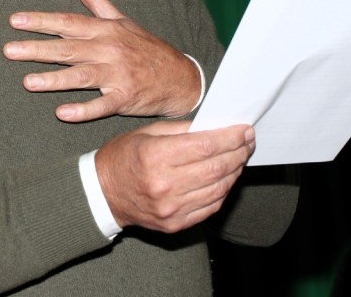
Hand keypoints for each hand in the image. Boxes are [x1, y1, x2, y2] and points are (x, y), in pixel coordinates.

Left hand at [3, 0, 200, 121]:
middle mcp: (109, 50)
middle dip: (37, 49)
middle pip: (68, 49)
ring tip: (27, 82)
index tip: (15, 20)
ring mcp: (117, 74)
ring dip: (54, 80)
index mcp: (105, 30)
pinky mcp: (125, 97)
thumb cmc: (145, 47)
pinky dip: (84, 110)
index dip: (41, 21)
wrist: (180, 76)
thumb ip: (95, 0)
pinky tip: (62, 113)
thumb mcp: (121, 20)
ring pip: (81, 76)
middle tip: (8, 50)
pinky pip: (102, 105)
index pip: (68, 23)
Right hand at [95, 121, 254, 231]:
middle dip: (238, 152)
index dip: (230, 137)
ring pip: (218, 188)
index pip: (205, 146)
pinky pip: (210, 207)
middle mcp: (164, 184)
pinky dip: (223, 191)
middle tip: (248, 142)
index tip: (244, 130)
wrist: (102, 193)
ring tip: (240, 158)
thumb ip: (181, 129)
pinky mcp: (175, 224)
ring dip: (234, 171)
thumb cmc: (124, 157)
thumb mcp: (147, 133)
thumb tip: (216, 127)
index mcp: (155, 156)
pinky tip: (226, 177)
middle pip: (216, 167)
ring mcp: (171, 208)